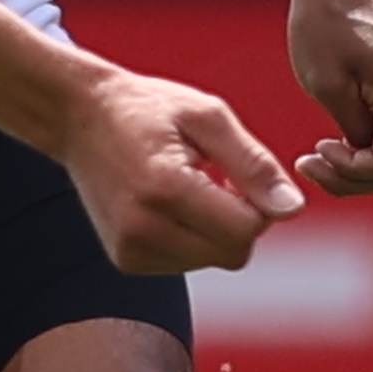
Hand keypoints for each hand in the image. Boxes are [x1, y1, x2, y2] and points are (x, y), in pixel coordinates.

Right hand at [56, 63, 307, 275]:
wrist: (80, 116)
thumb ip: (255, 164)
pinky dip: (192, 238)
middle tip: (218, 177)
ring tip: (189, 186)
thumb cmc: (149, 109)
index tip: (237, 171)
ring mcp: (130, 250)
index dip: (259, 202)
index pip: (247, 229)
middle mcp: (143, 228)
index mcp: (165, 188)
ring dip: (216, 229)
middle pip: (234, 252)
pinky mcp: (126, 261)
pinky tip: (171, 205)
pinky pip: (188, 263)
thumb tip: (292, 209)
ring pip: (214, 260)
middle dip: (241, 220)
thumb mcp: (208, 117)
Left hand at [284, 0, 372, 193]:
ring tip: (328, 151)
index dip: (350, 174)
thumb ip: (353, 133)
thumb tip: (367, 161)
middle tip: (316, 165)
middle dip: (359, 176)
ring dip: (370, 162)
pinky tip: (346, 134)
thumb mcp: (326, 86)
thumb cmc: (322, 24)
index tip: (313, 155)